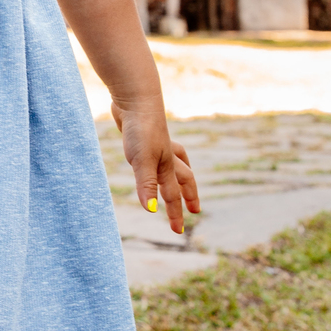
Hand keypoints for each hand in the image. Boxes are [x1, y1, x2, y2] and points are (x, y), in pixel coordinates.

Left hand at [112, 103, 199, 234]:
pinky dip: (165, 154)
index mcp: (166, 165)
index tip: (178, 231)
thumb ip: (147, 185)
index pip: (173, 194)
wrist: (136, 98)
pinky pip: (162, 149)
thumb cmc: (140, 130)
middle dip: (188, 196)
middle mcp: (166, 156)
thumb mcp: (141, 161)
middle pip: (182, 179)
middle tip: (194, 210)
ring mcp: (159, 144)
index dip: (175, 213)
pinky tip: (157, 152)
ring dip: (182, 173)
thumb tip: (151, 210)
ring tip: (185, 180)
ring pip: (176, 162)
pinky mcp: (147, 135)